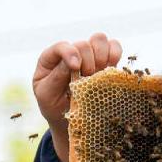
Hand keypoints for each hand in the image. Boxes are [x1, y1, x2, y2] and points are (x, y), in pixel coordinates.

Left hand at [32, 33, 122, 161]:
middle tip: (87, 78)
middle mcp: (70, 53)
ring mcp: (88, 56)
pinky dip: (115, 54)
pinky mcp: (104, 62)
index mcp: (51, 59)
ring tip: (98, 74)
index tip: (76, 67)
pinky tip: (111, 68)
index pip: (61, 46)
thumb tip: (72, 62)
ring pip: (99, 39)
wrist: (69, 121)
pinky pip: (114, 47)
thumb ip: (56, 78)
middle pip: (83, 44)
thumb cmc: (53, 107)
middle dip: (87, 61)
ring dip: (102, 56)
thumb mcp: (46, 95)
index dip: (70, 53)